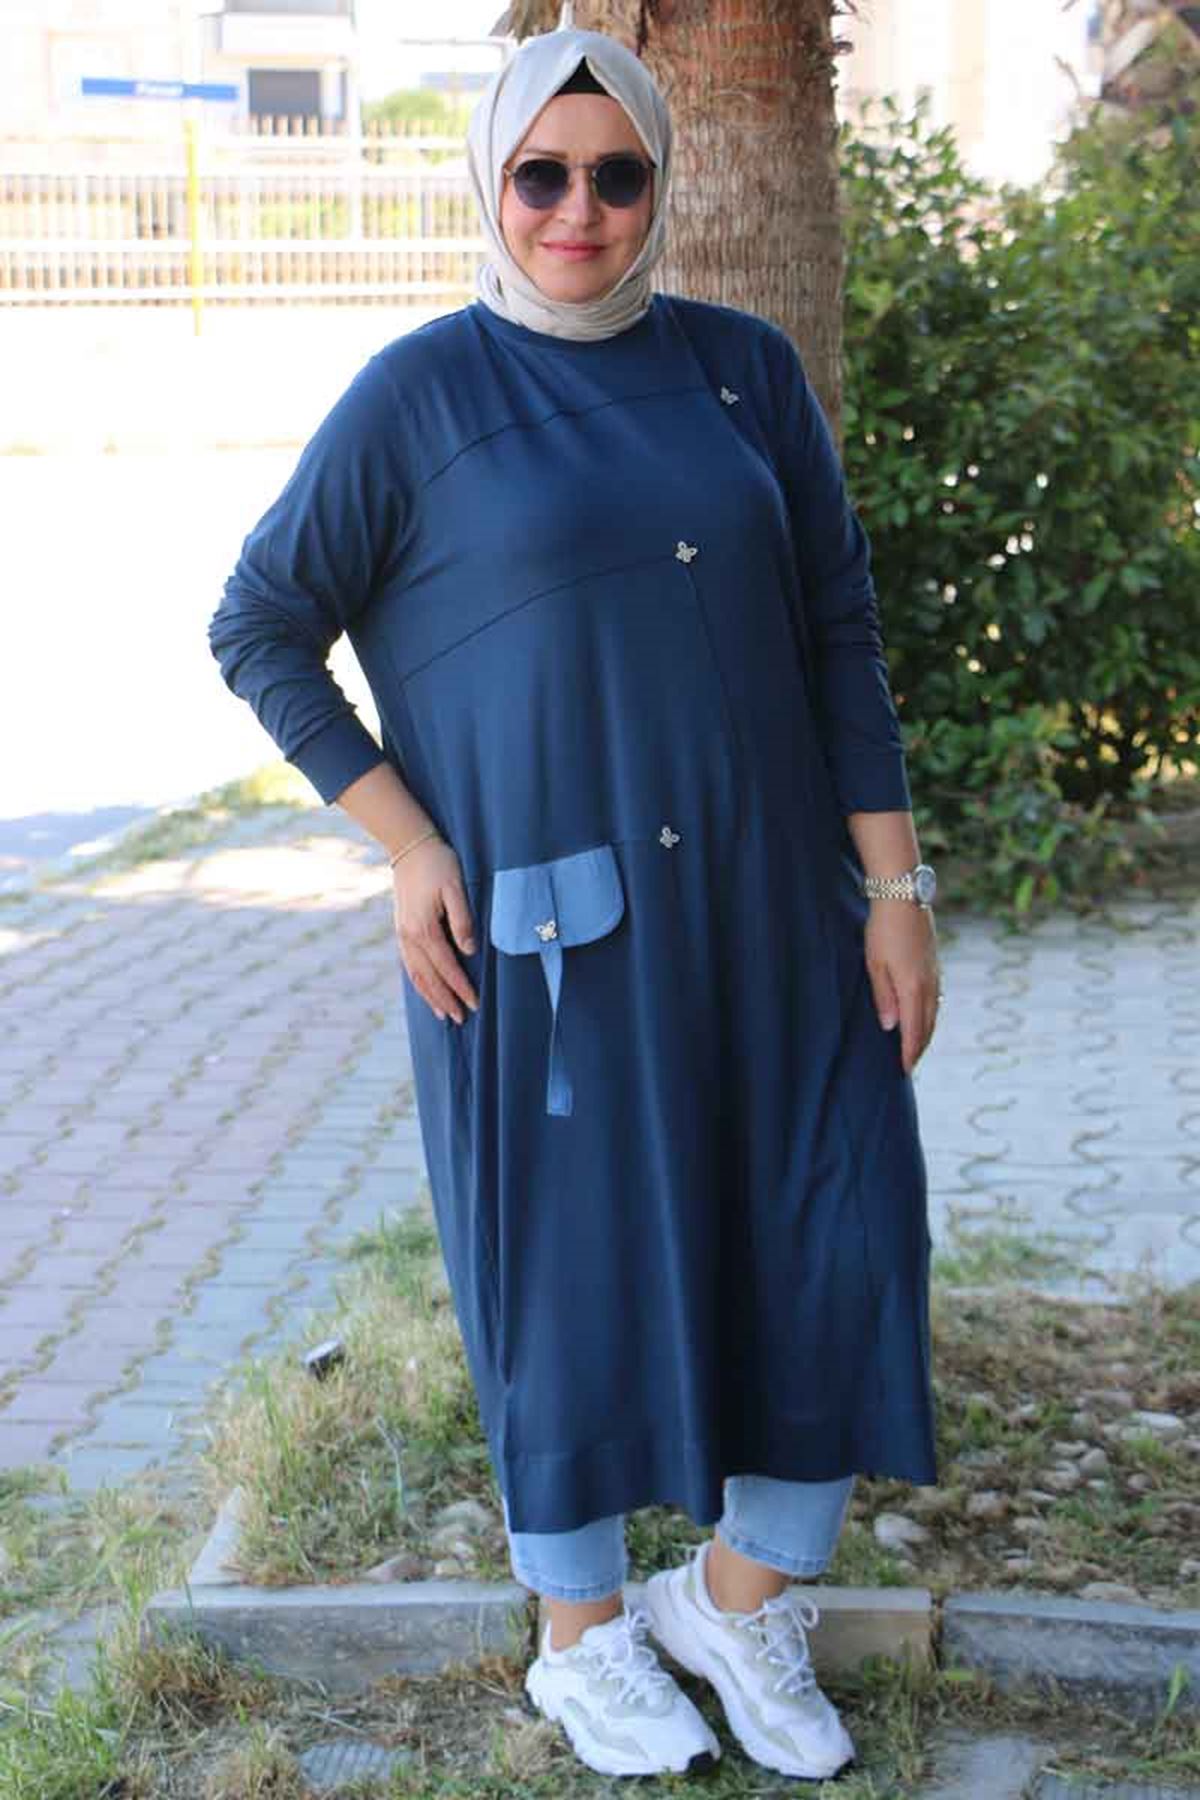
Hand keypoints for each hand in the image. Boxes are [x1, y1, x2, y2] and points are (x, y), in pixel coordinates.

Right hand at [392, 837, 478, 1024]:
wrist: (409, 846)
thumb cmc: (438, 864)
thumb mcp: (455, 888)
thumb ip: (462, 920)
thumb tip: (469, 950)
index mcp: (424, 929)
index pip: (447, 967)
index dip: (461, 987)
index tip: (475, 1004)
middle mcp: (409, 936)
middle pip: (429, 977)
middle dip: (446, 999)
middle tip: (461, 1019)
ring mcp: (402, 934)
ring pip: (416, 974)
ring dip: (430, 996)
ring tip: (443, 1013)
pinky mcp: (401, 929)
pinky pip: (408, 963)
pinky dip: (418, 981)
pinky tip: (426, 989)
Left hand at [864, 900, 939, 1074]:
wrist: (904, 896)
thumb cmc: (882, 930)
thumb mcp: (874, 964)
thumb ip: (883, 997)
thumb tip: (890, 1027)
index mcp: (913, 988)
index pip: (914, 1030)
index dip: (910, 1052)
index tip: (905, 1069)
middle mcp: (929, 984)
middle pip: (928, 1024)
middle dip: (920, 1046)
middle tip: (911, 1063)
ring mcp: (935, 972)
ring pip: (935, 1011)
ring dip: (927, 1031)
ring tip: (918, 1045)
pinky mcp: (935, 963)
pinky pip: (936, 997)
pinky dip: (931, 1013)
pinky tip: (924, 1014)